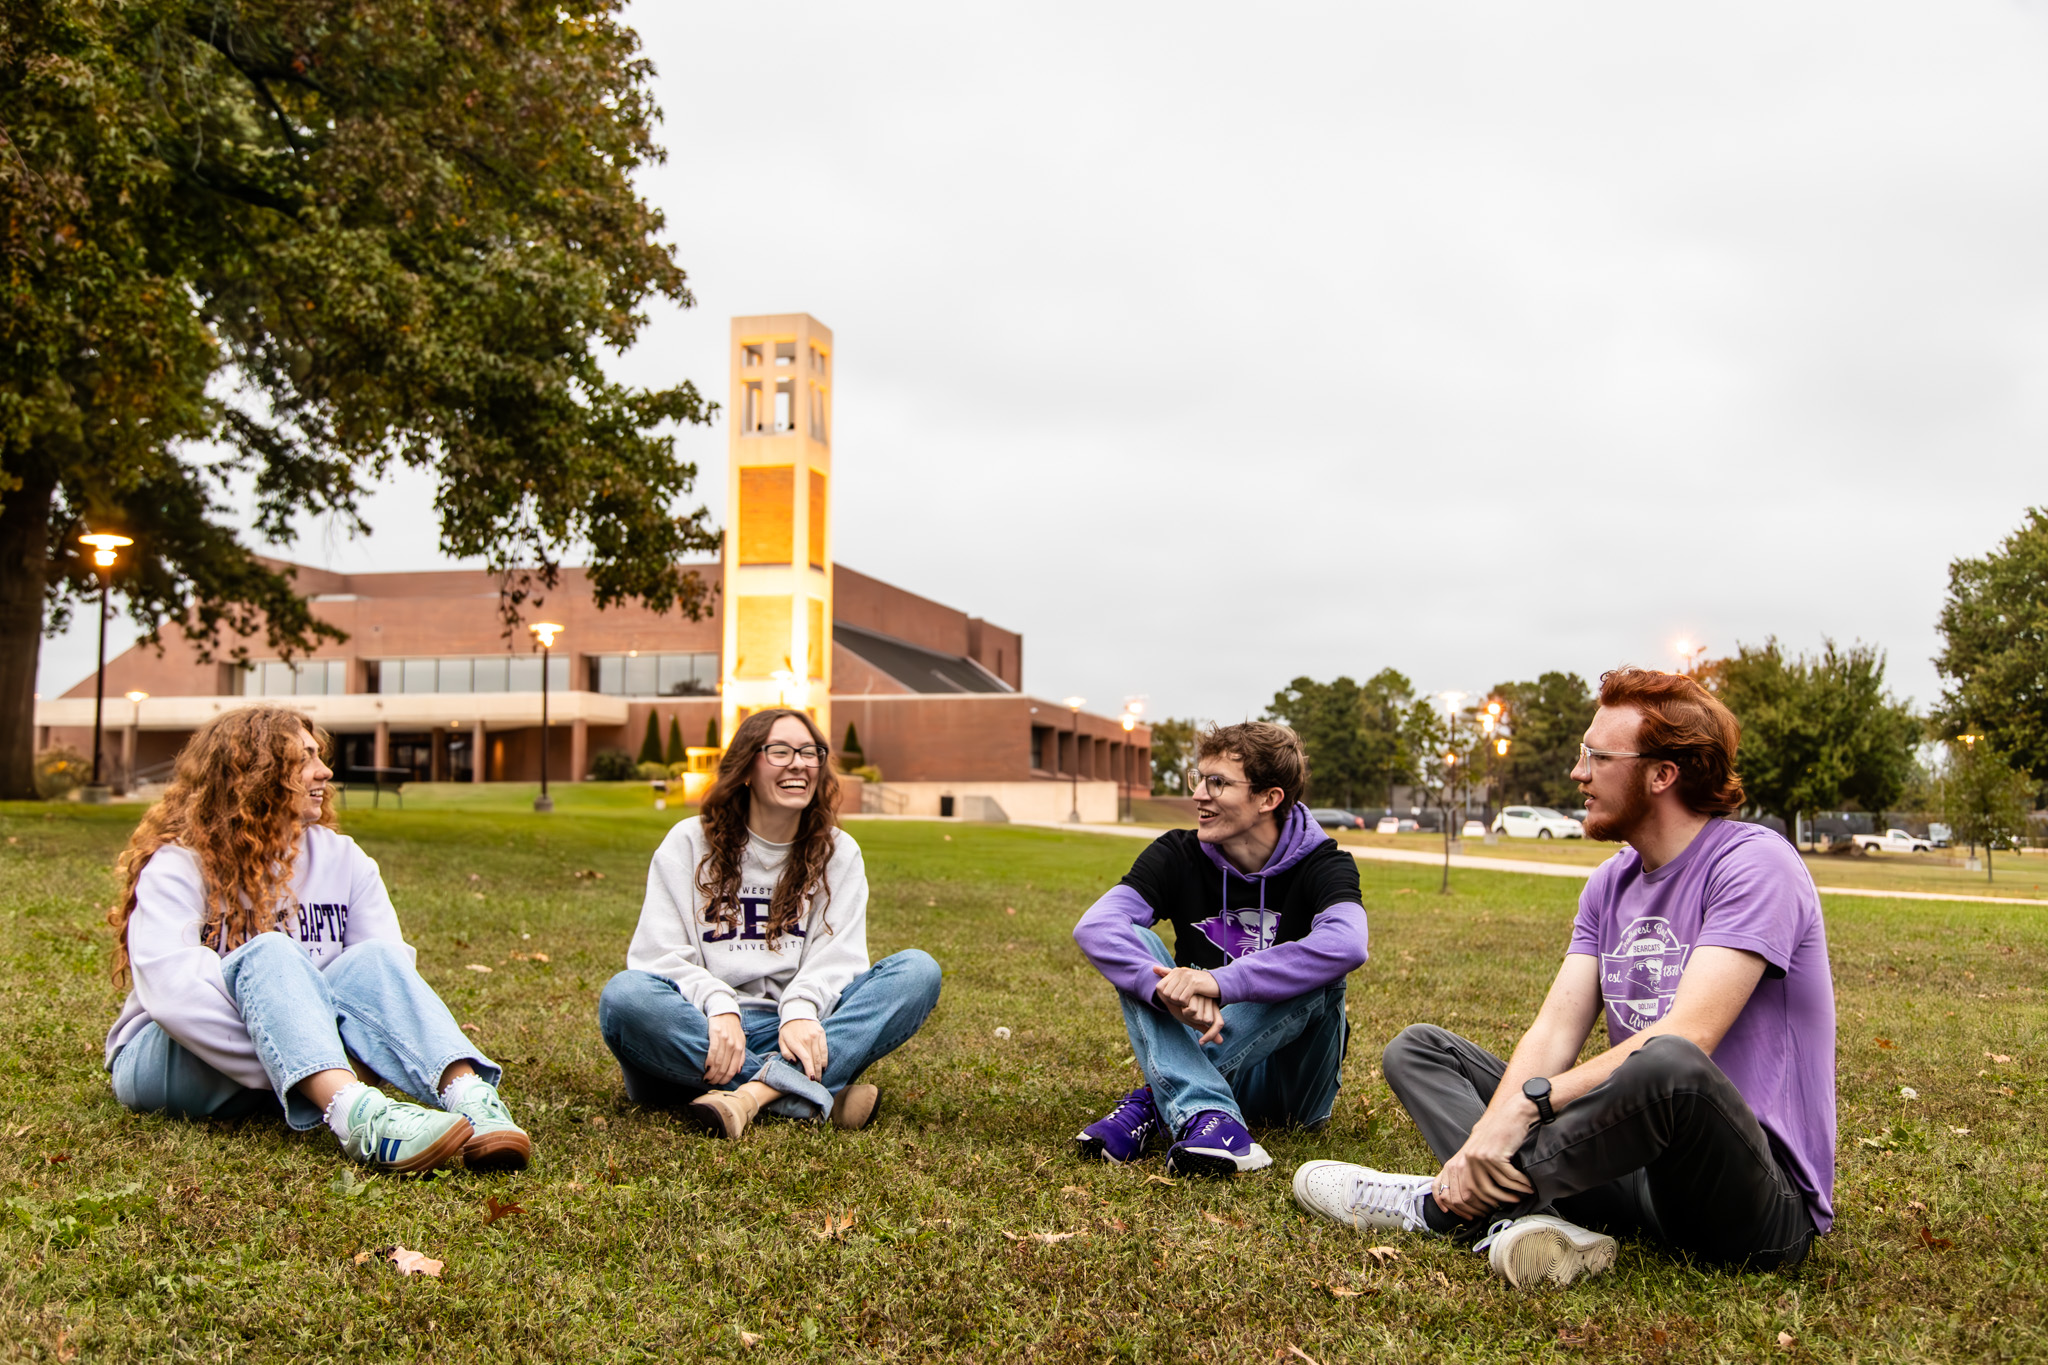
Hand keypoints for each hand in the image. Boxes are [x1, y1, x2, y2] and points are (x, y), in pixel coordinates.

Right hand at [704, 1012, 745, 1084]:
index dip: (726, 1079)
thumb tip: (738, 1071)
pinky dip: (708, 1062)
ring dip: (711, 1073)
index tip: (719, 1084)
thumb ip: (741, 1056)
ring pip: (718, 1062)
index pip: (733, 1069)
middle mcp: (734, 1045)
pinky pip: (712, 1052)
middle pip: (725, 1068)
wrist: (725, 1011)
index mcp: (740, 1048)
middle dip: (717, 1078)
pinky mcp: (716, 1035)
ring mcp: (725, 1040)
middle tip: (710, 1083)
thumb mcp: (741, 1041)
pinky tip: (705, 1068)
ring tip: (706, 1078)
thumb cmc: (732, 1028)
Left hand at [779, 1018, 827, 1080]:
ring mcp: (816, 1036)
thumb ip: (786, 1053)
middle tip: (817, 1082)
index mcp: (797, 1042)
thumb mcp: (781, 1041)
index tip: (811, 1080)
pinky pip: (825, 1049)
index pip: (806, 1059)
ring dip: (821, 1068)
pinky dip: (825, 1059)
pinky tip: (824, 1066)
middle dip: (816, 1073)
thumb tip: (794, 1062)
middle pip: (815, 1060)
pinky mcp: (821, 1033)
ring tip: (820, 1076)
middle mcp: (808, 1039)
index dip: (809, 1071)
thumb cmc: (787, 1030)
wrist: (797, 1011)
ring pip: (821, 1056)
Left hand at [1150, 964, 1219, 1008]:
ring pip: (1174, 997)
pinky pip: (1183, 999)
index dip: (1165, 996)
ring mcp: (1187, 977)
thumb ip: (1167, 973)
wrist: (1218, 984)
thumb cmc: (1199, 983)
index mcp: (1175, 971)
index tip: (1175, 998)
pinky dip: (1186, 1004)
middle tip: (1182, 1002)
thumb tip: (1153, 968)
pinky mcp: (1194, 984)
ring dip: (1180, 1003)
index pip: (1159, 987)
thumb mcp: (1182, 977)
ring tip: (1187, 1002)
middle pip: (1166, 994)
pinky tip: (1192, 1003)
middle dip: (1172, 1001)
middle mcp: (1180, 972)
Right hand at [1155, 985, 1223, 1044]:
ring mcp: (1203, 995)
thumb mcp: (1195, 1020)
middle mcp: (1211, 1000)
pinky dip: (1185, 1010)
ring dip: (1189, 1015)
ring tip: (1184, 1006)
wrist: (1170, 994)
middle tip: (1188, 1012)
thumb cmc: (1183, 1008)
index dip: (1211, 1035)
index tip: (1201, 1042)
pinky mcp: (1196, 992)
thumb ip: (1206, 1030)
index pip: (1219, 1024)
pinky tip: (1181, 1003)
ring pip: (1199, 1017)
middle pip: (1206, 1021)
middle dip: (1194, 1020)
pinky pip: (1193, 1010)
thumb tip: (1221, 1042)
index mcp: (1214, 1007)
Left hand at [1433, 1099, 1537, 1220]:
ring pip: (1491, 1190)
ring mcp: (1478, 1158)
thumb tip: (1462, 1201)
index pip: (1448, 1193)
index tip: (1471, 1217)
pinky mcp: (1494, 1155)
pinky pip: (1508, 1179)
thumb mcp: (1473, 1155)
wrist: (1508, 1116)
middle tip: (1499, 1209)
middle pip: (1471, 1196)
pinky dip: (1520, 1185)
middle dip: (1486, 1207)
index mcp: (1456, 1163)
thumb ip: (1465, 1173)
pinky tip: (1527, 1186)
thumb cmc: (1492, 1139)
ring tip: (1518, 1197)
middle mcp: (1464, 1161)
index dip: (1458, 1209)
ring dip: (1508, 1197)